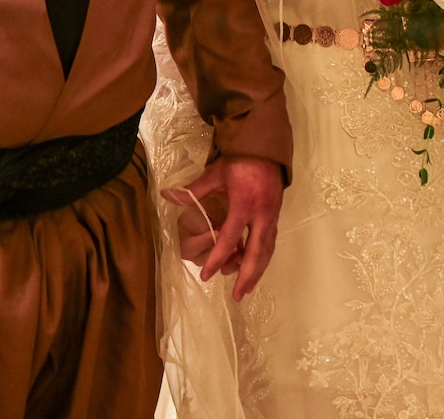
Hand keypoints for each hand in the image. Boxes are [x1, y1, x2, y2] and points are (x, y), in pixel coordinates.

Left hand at [162, 156, 282, 300]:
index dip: (217, 258)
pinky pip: (271, 242)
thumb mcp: (215, 174)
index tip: (206, 275)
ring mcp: (272, 216)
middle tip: (238, 296)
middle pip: (256, 252)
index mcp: (244, 204)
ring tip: (247, 289)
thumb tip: (167, 195)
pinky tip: (255, 268)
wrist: (267, 148)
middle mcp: (261, 214)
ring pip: (267, 250)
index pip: (229, 238)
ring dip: (257, 271)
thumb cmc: (239, 161)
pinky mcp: (276, 215)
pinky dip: (263, 258)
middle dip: (247, 276)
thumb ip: (193, 191)